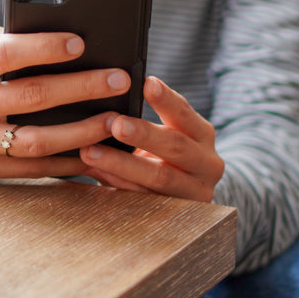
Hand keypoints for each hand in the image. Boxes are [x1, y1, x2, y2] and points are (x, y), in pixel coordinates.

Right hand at [0, 25, 129, 178]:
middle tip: (118, 80)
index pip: (5, 54)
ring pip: (36, 141)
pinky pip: (31, 169)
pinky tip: (93, 154)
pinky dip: (66, 163)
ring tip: (113, 121)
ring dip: (81, 132)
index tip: (78, 43)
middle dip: (81, 87)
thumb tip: (54, 37)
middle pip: (31, 96)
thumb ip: (0, 44)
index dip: (44, 48)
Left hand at [79, 77, 224, 201]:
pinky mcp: (179, 214)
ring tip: (90, 152)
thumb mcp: (164, 133)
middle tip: (115, 123)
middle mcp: (207, 162)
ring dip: (121, 164)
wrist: (183, 193)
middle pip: (176, 146)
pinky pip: (144, 198)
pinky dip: (118, 184)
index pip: (185, 113)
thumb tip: (104, 92)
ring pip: (159, 177)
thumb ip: (142, 116)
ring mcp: (196, 192)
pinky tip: (97, 173)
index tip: (146, 83)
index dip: (166, 99)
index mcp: (202, 134)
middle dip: (143, 134)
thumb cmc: (163, 153)